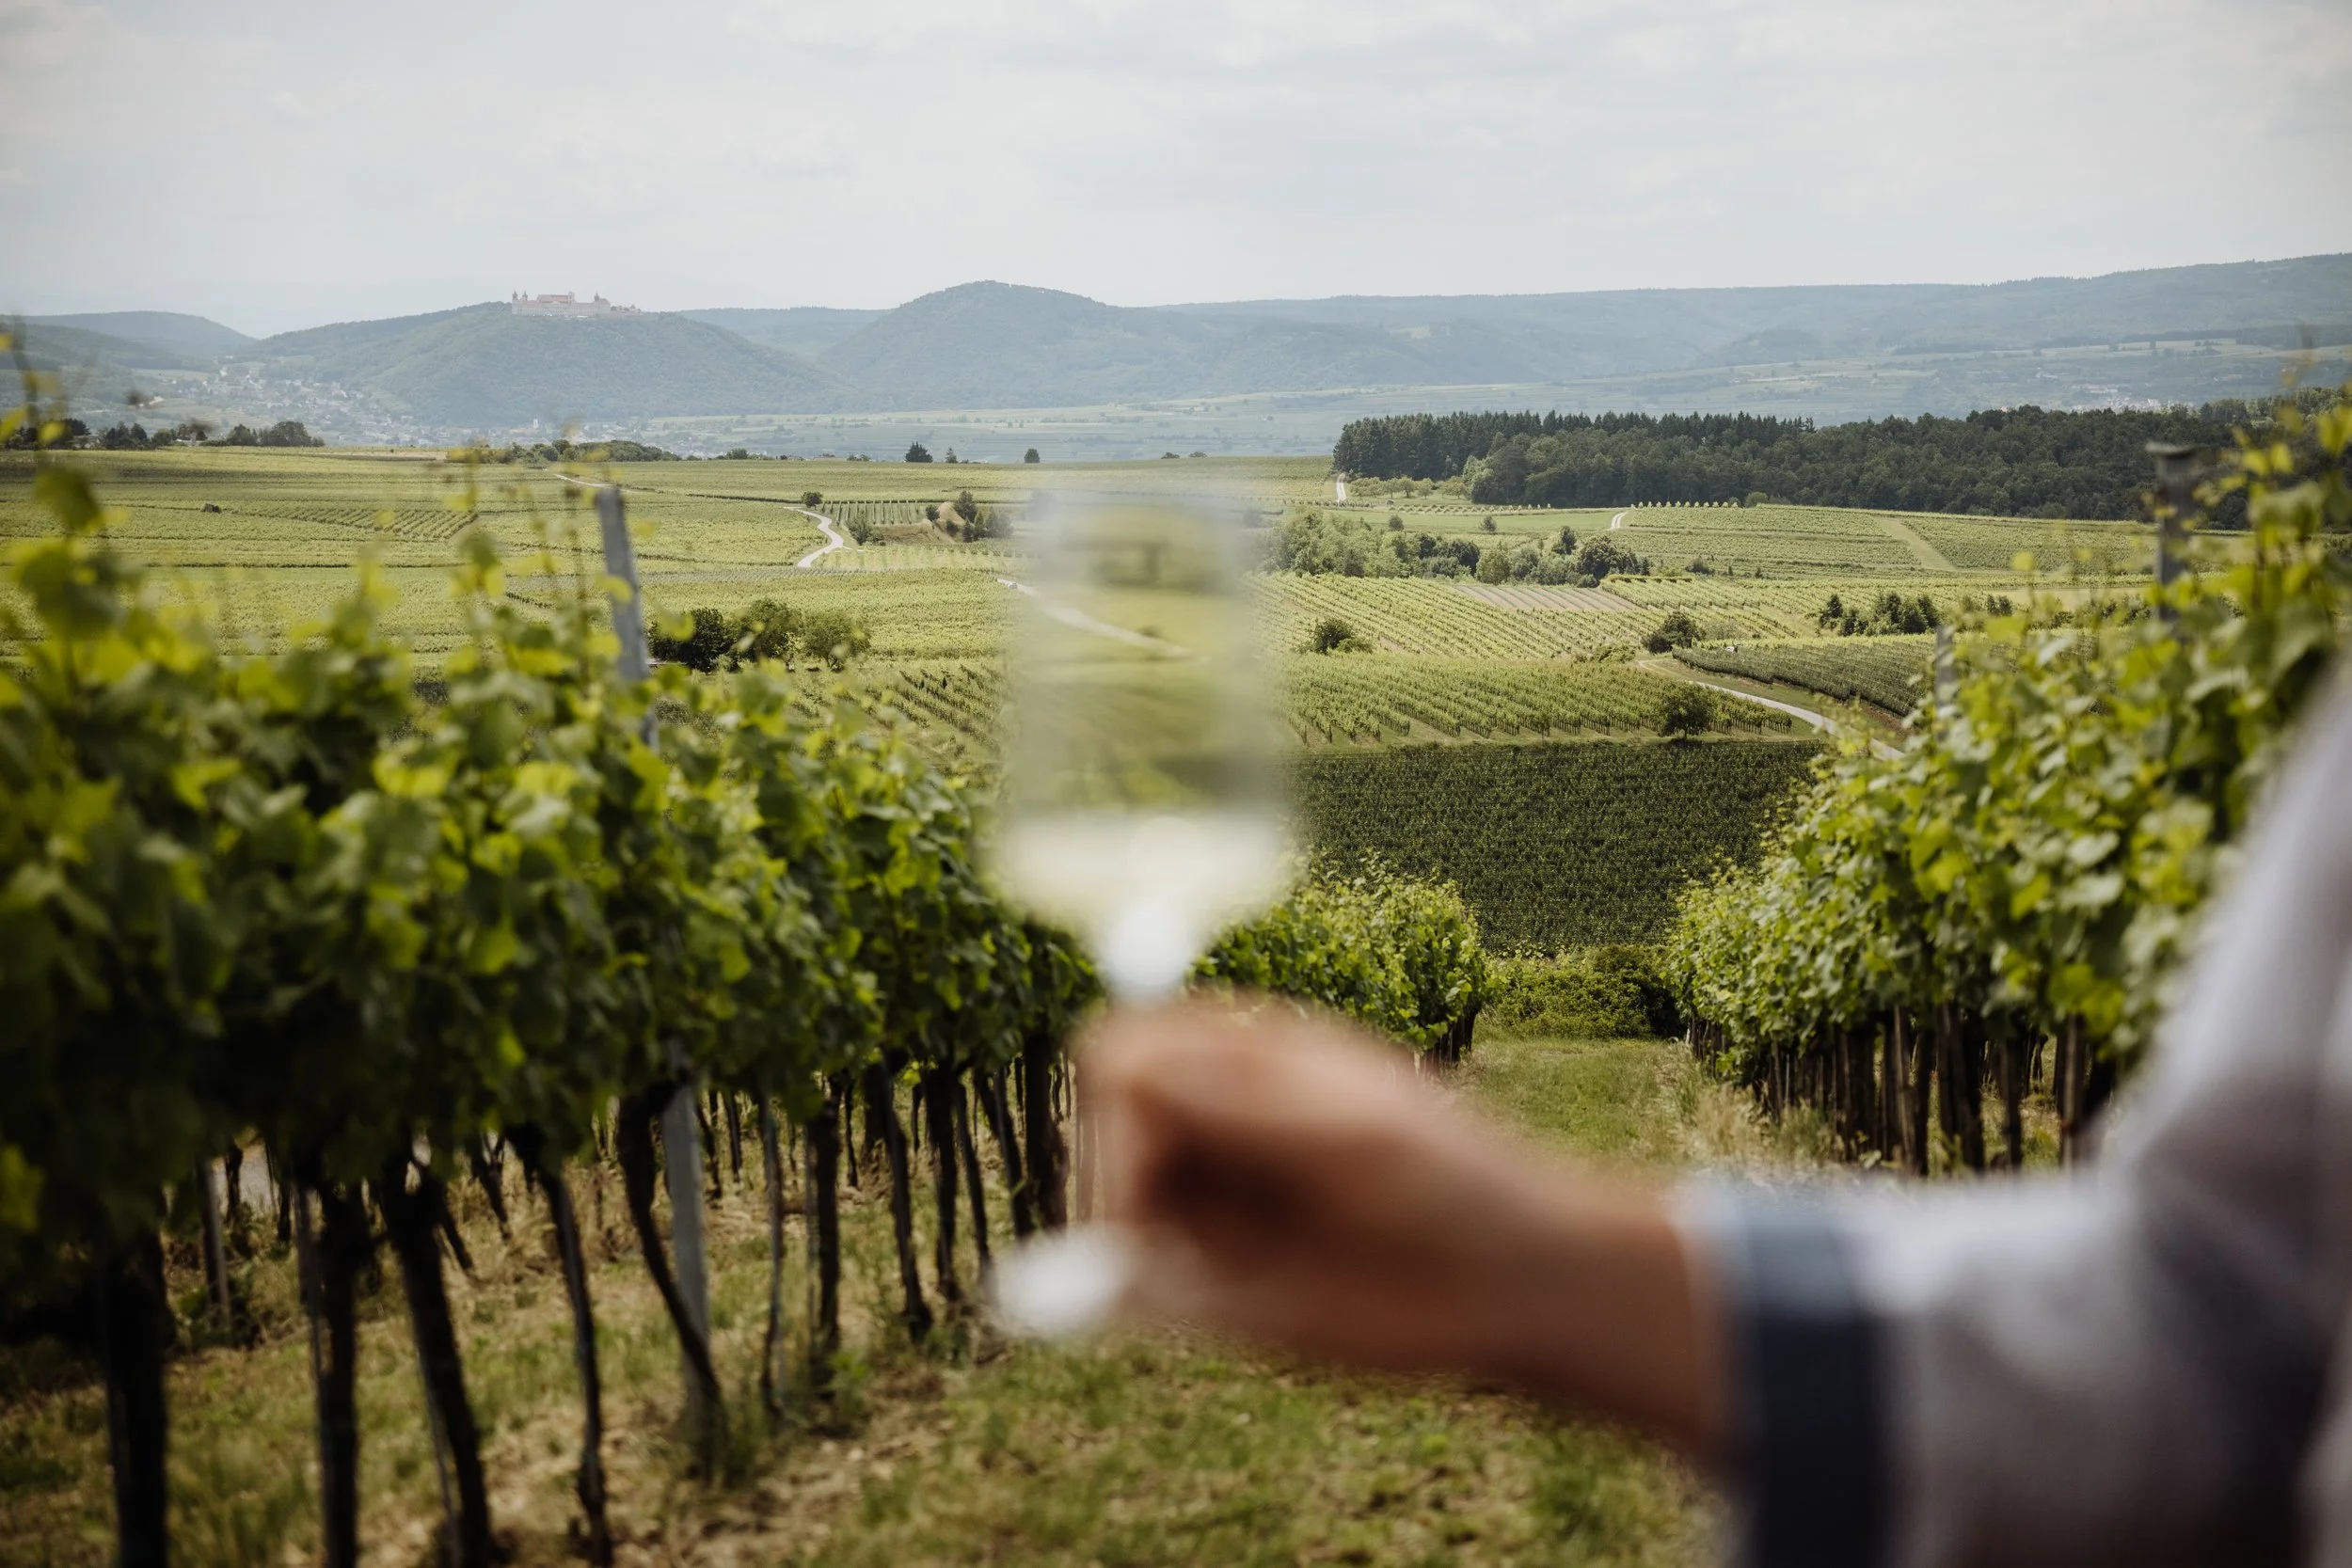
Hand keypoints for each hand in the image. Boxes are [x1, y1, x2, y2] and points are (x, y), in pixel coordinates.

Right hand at [1082, 996, 1724, 1453]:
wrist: (1511, 1284)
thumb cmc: (1450, 1188)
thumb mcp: (1352, 1137)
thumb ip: (1240, 1102)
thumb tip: (1120, 1069)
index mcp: (1244, 1054)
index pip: (1116, 1050)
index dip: (1111, 1107)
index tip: (1146, 1178)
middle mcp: (1215, 1115)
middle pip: (1097, 1131)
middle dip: (1124, 1185)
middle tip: (1205, 1243)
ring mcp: (1214, 1191)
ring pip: (1116, 1210)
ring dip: (1156, 1246)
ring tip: (1262, 1265)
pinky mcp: (1220, 1270)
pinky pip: (1142, 1283)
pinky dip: (1168, 1297)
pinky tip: (1253, 1302)